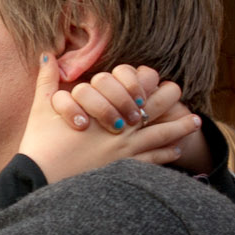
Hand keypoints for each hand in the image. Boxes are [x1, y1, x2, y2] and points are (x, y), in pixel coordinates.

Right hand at [19, 55, 201, 183]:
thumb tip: (47, 54)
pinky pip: (152, 161)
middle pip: (152, 111)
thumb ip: (47, 80)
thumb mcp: (41, 109)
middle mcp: (119, 132)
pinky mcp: (122, 172)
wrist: (39, 180)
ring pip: (159, 136)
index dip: (146, 83)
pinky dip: (167, 155)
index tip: (157, 77)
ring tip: (195, 121)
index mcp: (103, 112)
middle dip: (168, 100)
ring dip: (179, 128)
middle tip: (179, 92)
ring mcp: (124, 153)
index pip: (132, 92)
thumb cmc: (40, 145)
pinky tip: (177, 150)